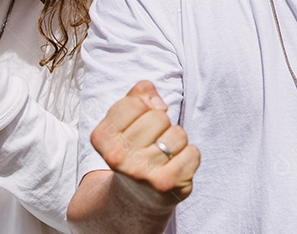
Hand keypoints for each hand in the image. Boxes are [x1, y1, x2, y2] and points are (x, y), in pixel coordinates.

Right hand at [90, 81, 198, 206]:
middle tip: (152, 144)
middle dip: (162, 126)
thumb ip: (137, 97)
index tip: (139, 126)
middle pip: (159, 117)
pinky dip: (189, 157)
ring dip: (176, 142)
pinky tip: (175, 166)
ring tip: (163, 156)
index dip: (144, 109)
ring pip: (178, 134)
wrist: (134, 199)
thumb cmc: (133, 151)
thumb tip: (158, 101)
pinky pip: (193, 153)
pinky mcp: (166, 184)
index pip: (137, 103)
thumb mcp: (124, 121)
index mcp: (102, 137)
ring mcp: (142, 172)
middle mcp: (118, 157)